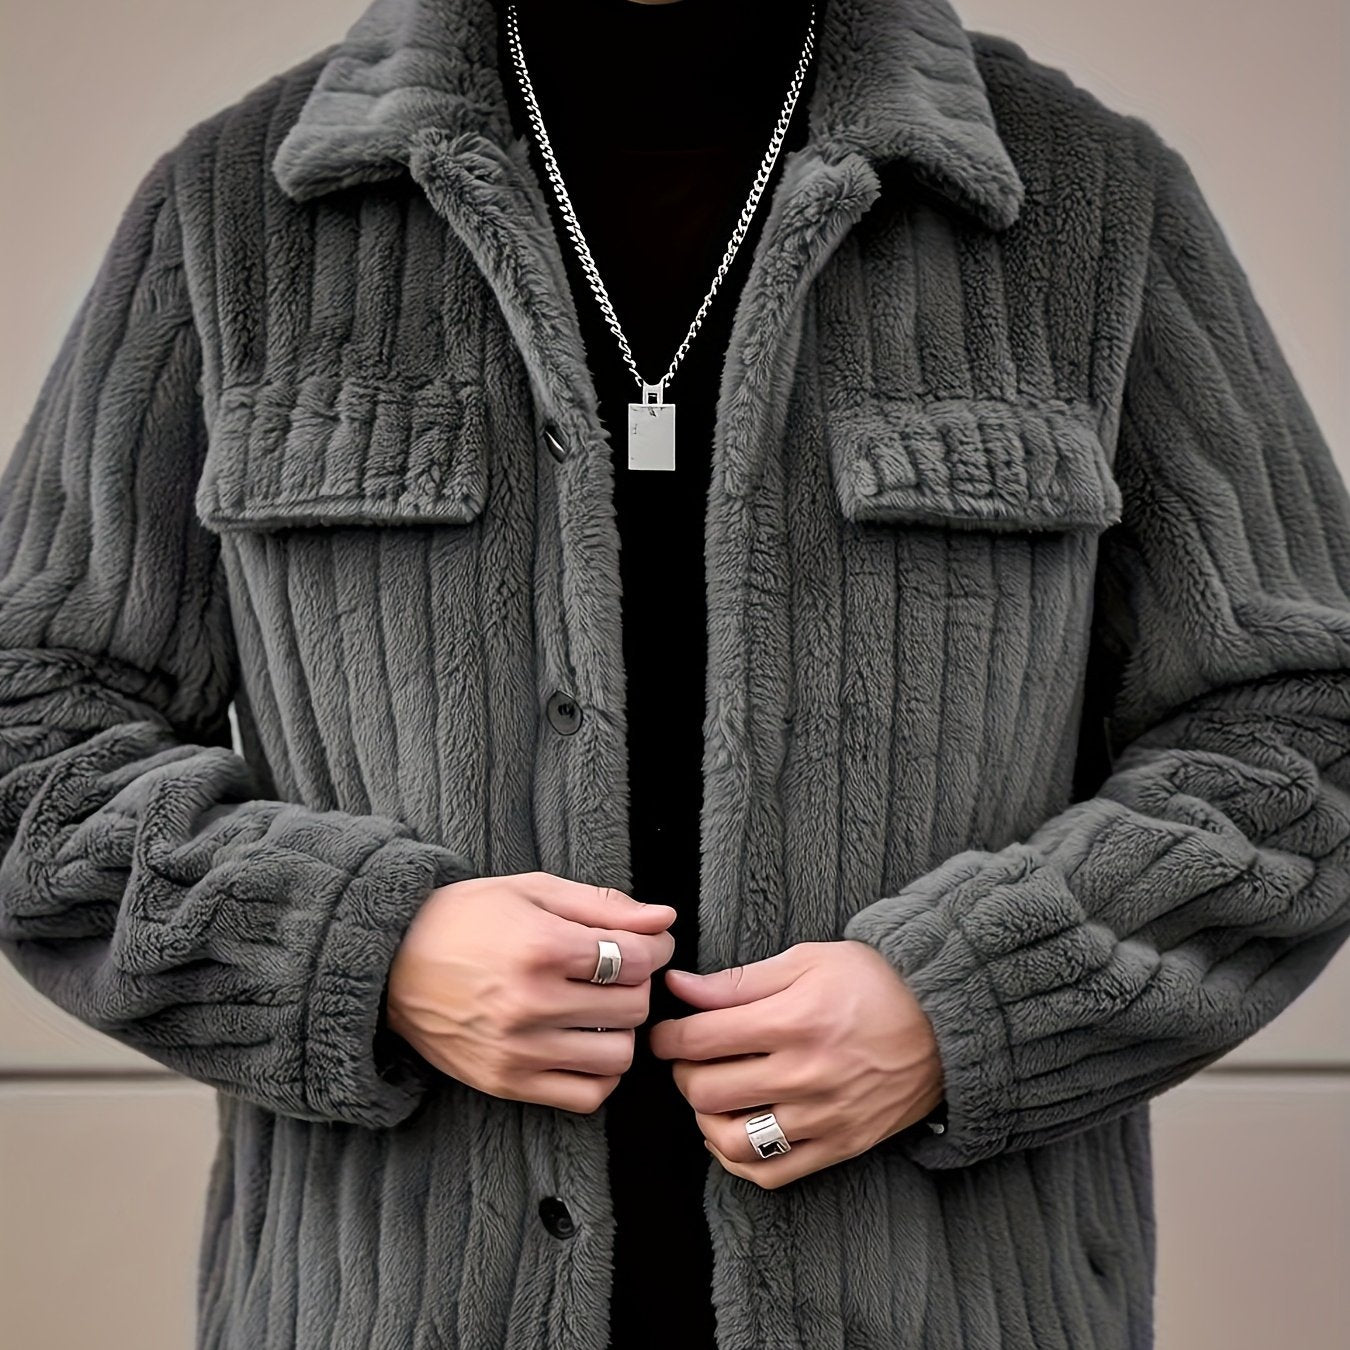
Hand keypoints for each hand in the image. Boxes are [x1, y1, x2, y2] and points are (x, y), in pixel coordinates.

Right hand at [385, 872, 675, 1112]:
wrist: (390, 962)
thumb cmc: (466, 918)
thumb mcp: (532, 891)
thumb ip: (603, 905)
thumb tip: (664, 919)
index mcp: (540, 947)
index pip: (636, 960)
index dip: (653, 948)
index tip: (644, 944)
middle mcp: (530, 1003)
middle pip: (633, 1007)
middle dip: (636, 985)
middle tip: (617, 973)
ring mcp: (517, 1050)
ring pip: (618, 1056)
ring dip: (621, 1032)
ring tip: (599, 1011)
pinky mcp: (506, 1082)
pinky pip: (586, 1096)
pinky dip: (599, 1074)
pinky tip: (585, 1045)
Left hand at [649, 940, 942, 1187]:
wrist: (945, 1021)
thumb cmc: (873, 982)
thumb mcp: (806, 962)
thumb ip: (738, 981)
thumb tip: (680, 987)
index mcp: (794, 1020)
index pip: (701, 1039)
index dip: (668, 1037)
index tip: (666, 1034)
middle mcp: (806, 1074)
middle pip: (708, 1091)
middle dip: (683, 1074)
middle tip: (688, 1060)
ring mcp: (824, 1116)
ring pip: (732, 1140)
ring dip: (706, 1120)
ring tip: (711, 1097)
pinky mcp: (841, 1146)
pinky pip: (772, 1174)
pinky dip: (738, 1162)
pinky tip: (732, 1134)